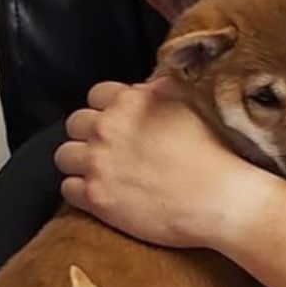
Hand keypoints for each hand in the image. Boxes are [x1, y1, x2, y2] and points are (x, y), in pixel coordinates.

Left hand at [54, 79, 271, 248]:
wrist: (221, 199)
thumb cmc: (214, 151)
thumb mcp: (191, 102)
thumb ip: (158, 90)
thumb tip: (144, 87)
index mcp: (128, 102)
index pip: (95, 95)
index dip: (107, 110)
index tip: (120, 124)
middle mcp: (106, 129)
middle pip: (75, 124)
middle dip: (89, 135)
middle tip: (110, 150)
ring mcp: (98, 164)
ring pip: (64, 156)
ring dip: (80, 163)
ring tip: (102, 173)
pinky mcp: (96, 198)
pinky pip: (67, 189)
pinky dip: (80, 191)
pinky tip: (102, 194)